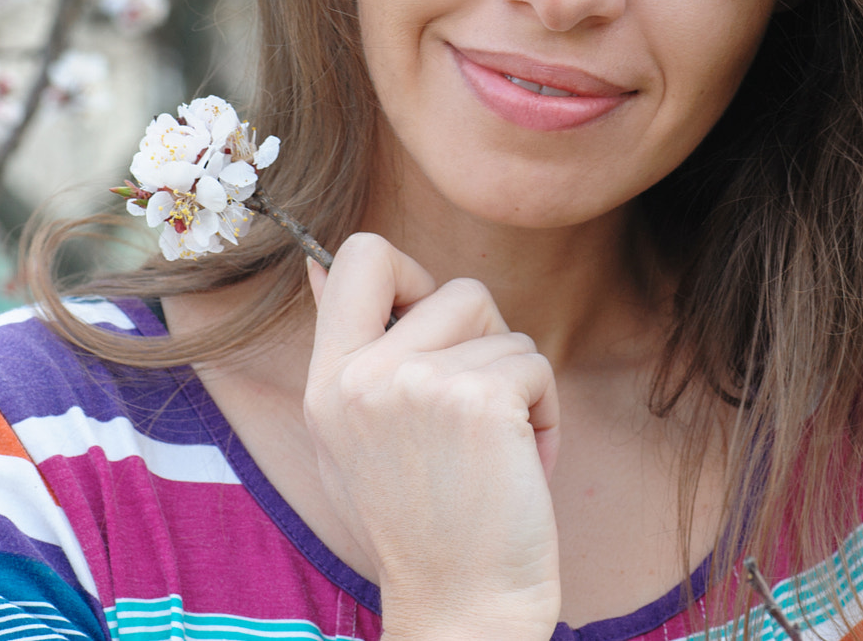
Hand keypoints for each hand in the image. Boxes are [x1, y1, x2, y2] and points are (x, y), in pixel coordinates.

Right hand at [302, 232, 562, 640]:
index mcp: (326, 384)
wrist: (461, 608)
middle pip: (455, 289)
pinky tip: (520, 466)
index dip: (410, 273)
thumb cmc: (420, 527)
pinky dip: (544, 413)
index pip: (358, 258)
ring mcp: (419, 385)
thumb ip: (342, 353)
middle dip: (485, 342)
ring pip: (504, 330)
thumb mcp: (348, 439)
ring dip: (518, 385)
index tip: (429, 325)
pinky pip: (536, 365)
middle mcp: (362, 378)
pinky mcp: (479, 401)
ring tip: (495, 450)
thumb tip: (318, 263)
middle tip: (476, 413)